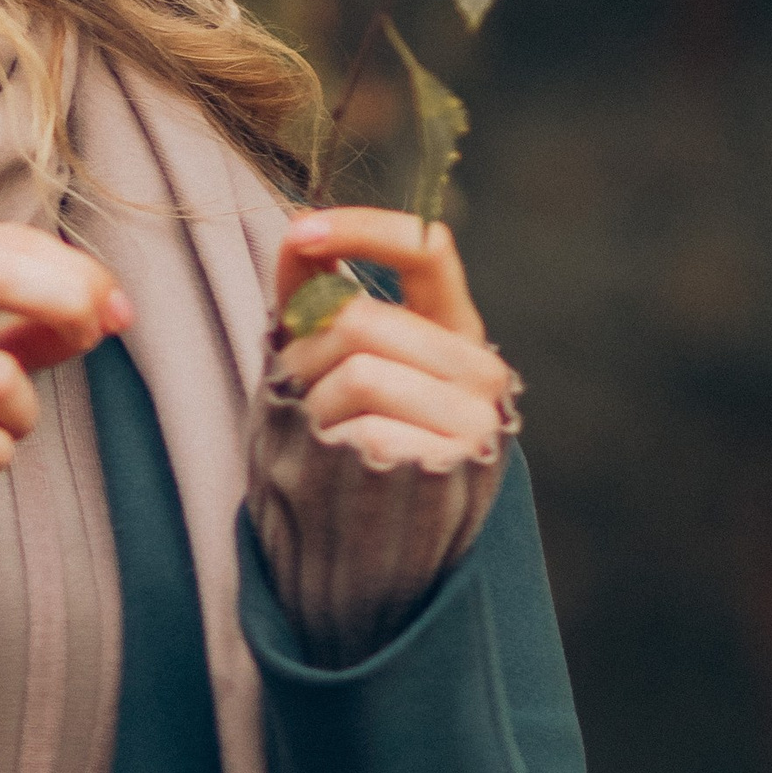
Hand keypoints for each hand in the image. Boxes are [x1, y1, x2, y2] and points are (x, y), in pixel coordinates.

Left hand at [272, 210, 516, 472]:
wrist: (369, 543)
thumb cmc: (349, 436)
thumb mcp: (334, 358)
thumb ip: (317, 295)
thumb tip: (296, 230)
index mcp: (453, 328)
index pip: (427, 248)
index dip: (363, 229)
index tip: (302, 231)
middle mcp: (478, 368)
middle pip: (362, 321)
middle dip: (304, 355)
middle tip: (293, 394)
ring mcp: (474, 418)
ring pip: (359, 374)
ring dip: (311, 405)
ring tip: (315, 434)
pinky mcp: (455, 464)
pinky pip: (365, 431)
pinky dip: (332, 448)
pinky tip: (338, 466)